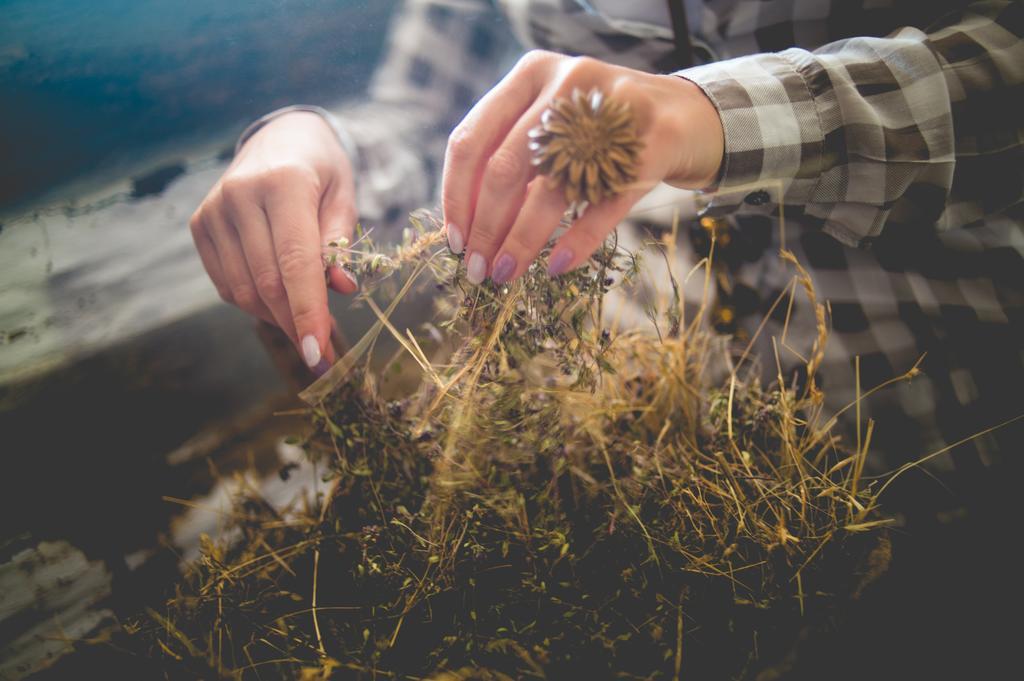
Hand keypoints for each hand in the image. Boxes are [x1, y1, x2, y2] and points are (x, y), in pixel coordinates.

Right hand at [189, 111, 358, 371]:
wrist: (280, 136)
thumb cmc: (321, 170)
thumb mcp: (344, 196)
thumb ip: (339, 243)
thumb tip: (339, 288)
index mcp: (284, 182)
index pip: (296, 262)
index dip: (308, 312)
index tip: (318, 353)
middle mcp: (240, 195)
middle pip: (268, 282)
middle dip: (296, 324)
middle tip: (321, 352)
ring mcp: (214, 210)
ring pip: (244, 290)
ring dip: (277, 317)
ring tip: (304, 322)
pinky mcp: (200, 224)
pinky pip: (227, 283)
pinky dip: (255, 304)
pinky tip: (278, 301)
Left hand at [442, 50, 723, 284]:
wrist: (686, 114)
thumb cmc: (600, 126)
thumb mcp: (551, 116)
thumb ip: (509, 149)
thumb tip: (463, 224)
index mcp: (531, 73)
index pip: (472, 140)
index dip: (456, 196)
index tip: (454, 240)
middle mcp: (568, 83)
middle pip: (505, 169)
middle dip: (485, 228)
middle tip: (477, 269)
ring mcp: (614, 110)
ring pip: (550, 191)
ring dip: (521, 243)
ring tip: (506, 274)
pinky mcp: (653, 144)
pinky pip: (603, 205)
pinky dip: (576, 243)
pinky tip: (556, 267)